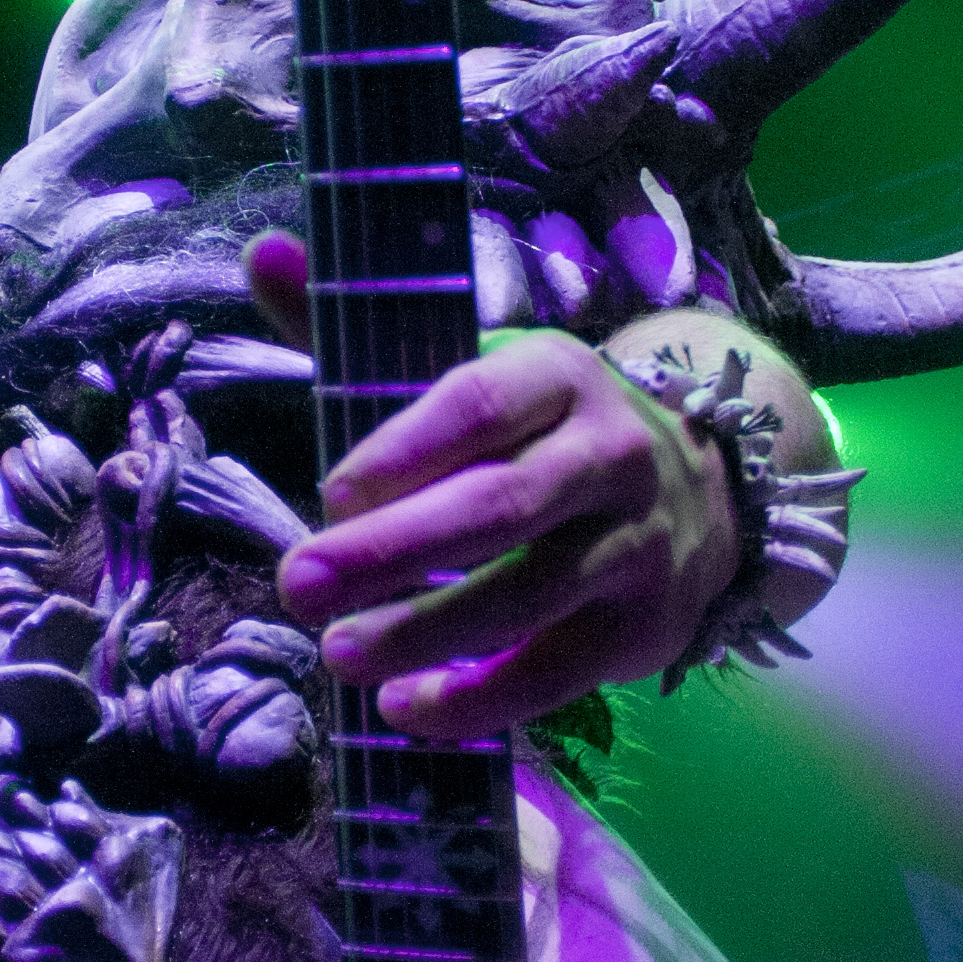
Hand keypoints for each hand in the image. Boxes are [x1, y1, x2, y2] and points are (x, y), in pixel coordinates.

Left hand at [249, 230, 740, 734]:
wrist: (701, 495)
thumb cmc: (542, 436)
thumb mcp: (473, 372)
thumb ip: (361, 327)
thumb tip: (261, 251)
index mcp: (557, 375)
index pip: (478, 404)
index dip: (402, 450)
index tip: (330, 493)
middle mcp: (609, 454)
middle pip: (497, 506)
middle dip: (393, 551)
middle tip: (299, 586)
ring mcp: (635, 545)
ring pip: (526, 596)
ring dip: (425, 632)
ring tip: (339, 655)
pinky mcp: (644, 627)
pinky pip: (557, 670)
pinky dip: (482, 699)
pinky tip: (408, 710)